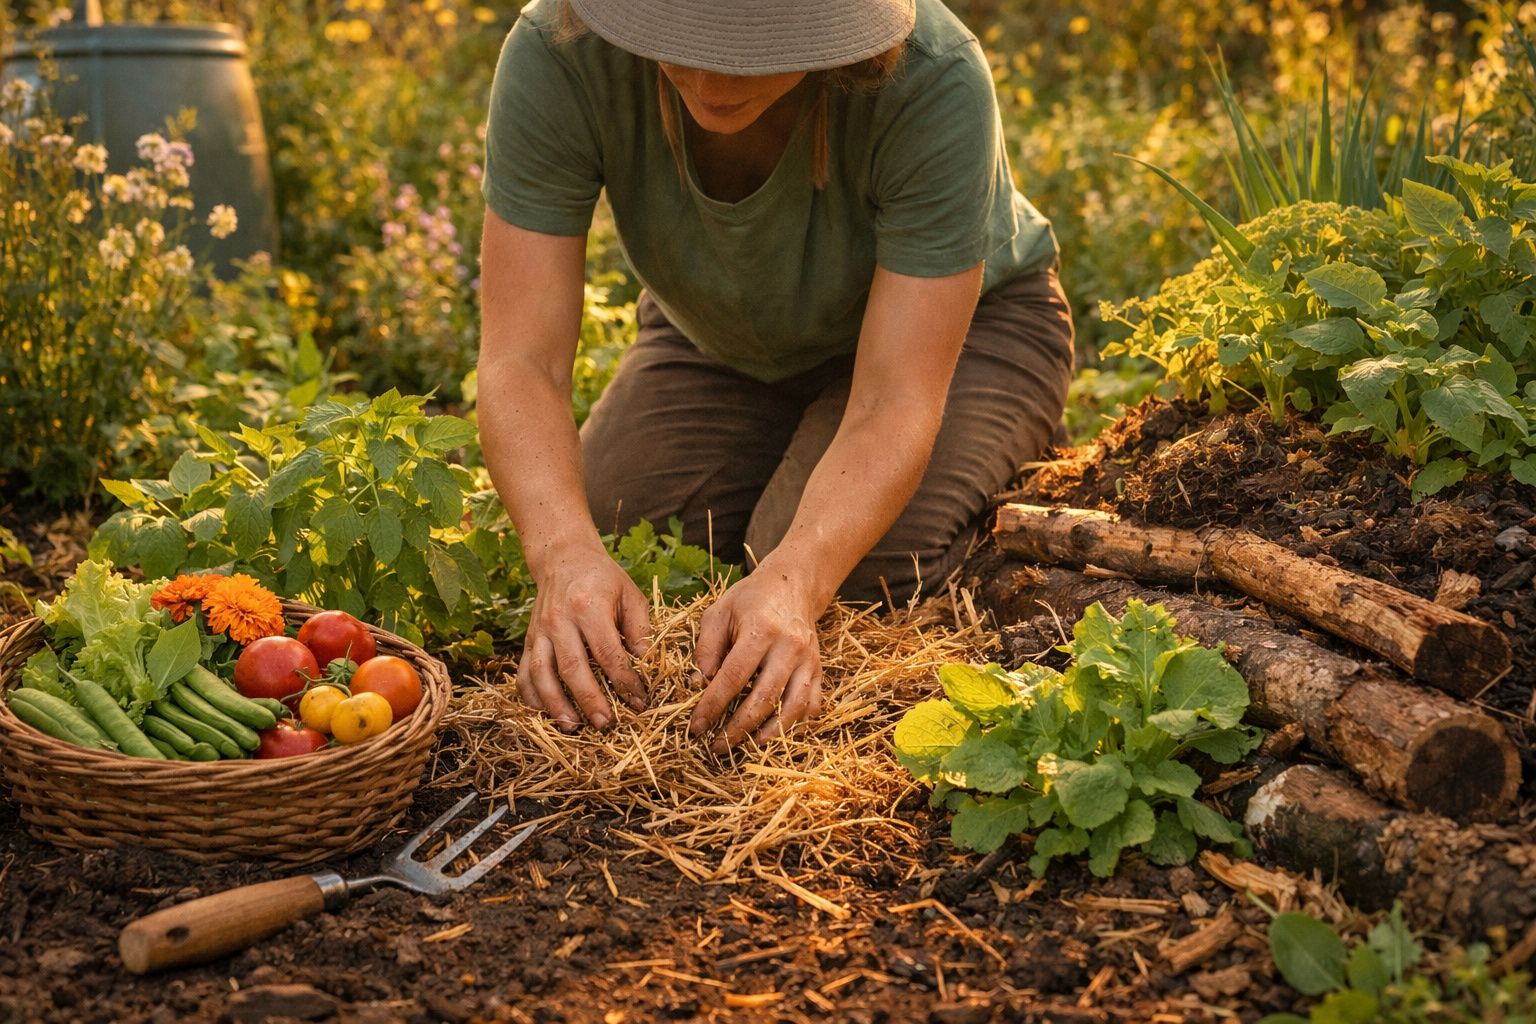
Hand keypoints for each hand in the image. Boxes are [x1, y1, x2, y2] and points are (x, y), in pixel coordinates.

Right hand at [515, 546, 650, 730]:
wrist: (564, 559)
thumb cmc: (603, 579)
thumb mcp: (630, 595)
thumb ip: (641, 629)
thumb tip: (647, 665)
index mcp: (588, 607)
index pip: (607, 652)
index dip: (624, 681)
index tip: (639, 702)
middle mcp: (559, 620)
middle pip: (572, 667)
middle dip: (589, 700)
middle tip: (605, 724)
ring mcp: (538, 631)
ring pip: (541, 673)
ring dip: (555, 704)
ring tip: (572, 727)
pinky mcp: (528, 640)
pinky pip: (523, 672)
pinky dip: (531, 696)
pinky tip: (545, 713)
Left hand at [689, 570, 823, 750]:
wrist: (793, 585)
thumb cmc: (750, 599)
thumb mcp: (718, 613)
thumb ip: (706, 648)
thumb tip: (697, 685)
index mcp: (761, 630)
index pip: (734, 677)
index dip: (713, 705)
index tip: (697, 726)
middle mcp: (789, 647)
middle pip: (764, 698)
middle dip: (738, 728)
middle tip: (717, 746)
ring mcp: (809, 660)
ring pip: (793, 706)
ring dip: (770, 733)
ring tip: (747, 746)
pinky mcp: (819, 669)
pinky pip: (813, 704)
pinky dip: (796, 724)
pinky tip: (775, 733)